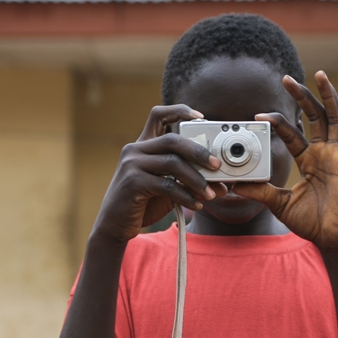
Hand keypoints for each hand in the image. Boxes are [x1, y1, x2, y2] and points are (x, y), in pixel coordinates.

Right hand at [91, 105, 225, 243]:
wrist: (115, 226)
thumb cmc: (143, 204)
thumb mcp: (168, 189)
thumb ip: (190, 182)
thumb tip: (223, 185)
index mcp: (143, 145)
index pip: (159, 115)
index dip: (180, 111)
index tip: (201, 117)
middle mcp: (135, 150)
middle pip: (172, 140)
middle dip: (199, 152)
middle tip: (217, 166)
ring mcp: (132, 165)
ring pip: (172, 163)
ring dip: (197, 179)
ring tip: (211, 194)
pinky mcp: (133, 183)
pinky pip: (167, 185)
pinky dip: (186, 196)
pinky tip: (196, 205)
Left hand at [234, 71, 337, 249]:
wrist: (328, 237)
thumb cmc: (309, 222)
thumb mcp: (278, 202)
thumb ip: (260, 191)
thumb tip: (234, 184)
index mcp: (309, 159)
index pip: (293, 133)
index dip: (278, 122)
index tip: (258, 116)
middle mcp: (324, 152)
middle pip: (314, 116)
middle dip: (301, 96)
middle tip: (286, 78)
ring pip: (334, 118)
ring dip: (327, 95)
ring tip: (318, 75)